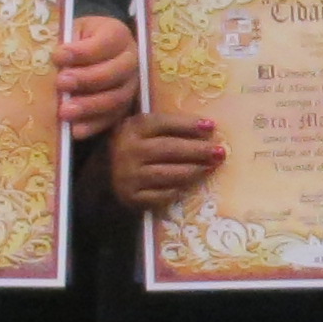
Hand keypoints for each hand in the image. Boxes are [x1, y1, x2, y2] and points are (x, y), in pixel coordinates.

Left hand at [58, 15, 136, 138]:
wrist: (93, 50)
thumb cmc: (80, 39)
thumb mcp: (73, 31)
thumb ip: (67, 42)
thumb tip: (58, 61)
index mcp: (118, 34)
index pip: (105, 43)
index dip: (82, 52)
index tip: (57, 56)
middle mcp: (130, 60)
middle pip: (115, 72)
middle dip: (86, 79)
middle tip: (61, 83)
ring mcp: (130, 85)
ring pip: (116, 98)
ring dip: (89, 106)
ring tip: (64, 111)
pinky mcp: (124, 107)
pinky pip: (112, 119)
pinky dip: (94, 126)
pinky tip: (75, 130)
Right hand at [105, 111, 224, 211]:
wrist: (102, 176)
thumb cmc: (131, 147)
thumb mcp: (140, 130)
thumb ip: (165, 126)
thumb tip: (206, 128)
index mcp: (132, 128)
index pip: (164, 123)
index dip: (188, 124)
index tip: (211, 126)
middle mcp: (129, 151)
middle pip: (170, 149)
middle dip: (198, 150)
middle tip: (220, 151)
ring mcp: (129, 176)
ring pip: (169, 174)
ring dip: (194, 171)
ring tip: (211, 167)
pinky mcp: (133, 198)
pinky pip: (162, 195)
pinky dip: (179, 190)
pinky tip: (191, 186)